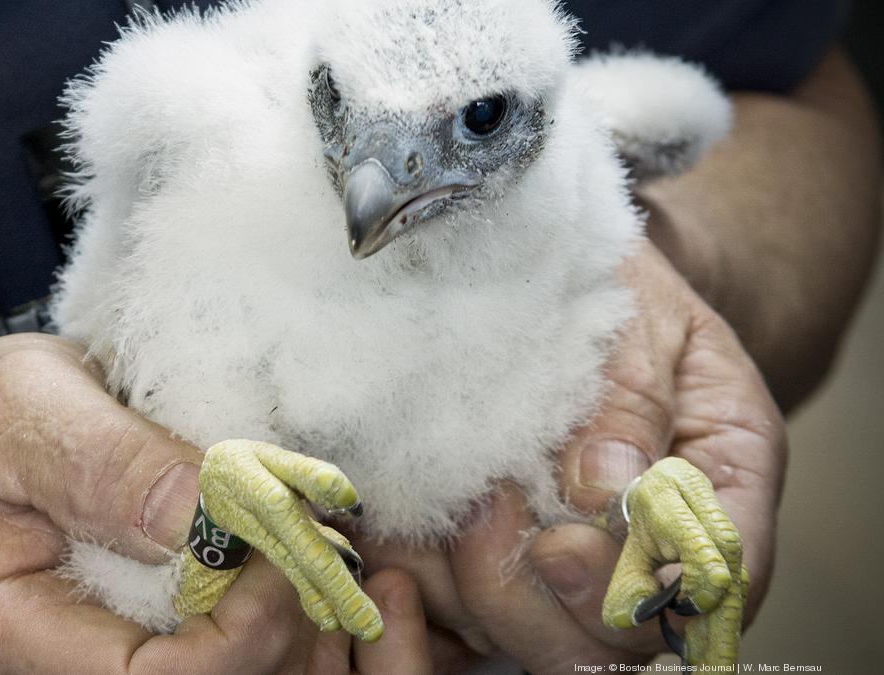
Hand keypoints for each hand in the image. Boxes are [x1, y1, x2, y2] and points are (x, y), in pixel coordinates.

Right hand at [0, 334, 435, 672]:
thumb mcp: (20, 404)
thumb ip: (105, 461)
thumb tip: (212, 511)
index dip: (240, 630)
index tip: (284, 544)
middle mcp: (47, 670)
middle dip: (282, 633)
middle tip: (323, 549)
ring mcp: (95, 662)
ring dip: (295, 631)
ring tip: (322, 553)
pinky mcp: (139, 642)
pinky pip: (227, 659)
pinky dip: (282, 622)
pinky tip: (298, 566)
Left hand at [353, 243, 785, 672]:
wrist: (559, 272)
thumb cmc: (613, 288)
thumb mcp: (637, 318)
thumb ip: (630, 398)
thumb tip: (604, 489)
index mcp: (721, 483)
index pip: (709, 583)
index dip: (635, 589)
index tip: (560, 548)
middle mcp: (652, 546)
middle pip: (613, 643)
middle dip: (544, 604)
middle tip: (491, 513)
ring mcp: (570, 565)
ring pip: (528, 637)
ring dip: (477, 589)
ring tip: (455, 502)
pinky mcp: (497, 559)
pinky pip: (456, 609)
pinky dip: (426, 577)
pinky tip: (406, 514)